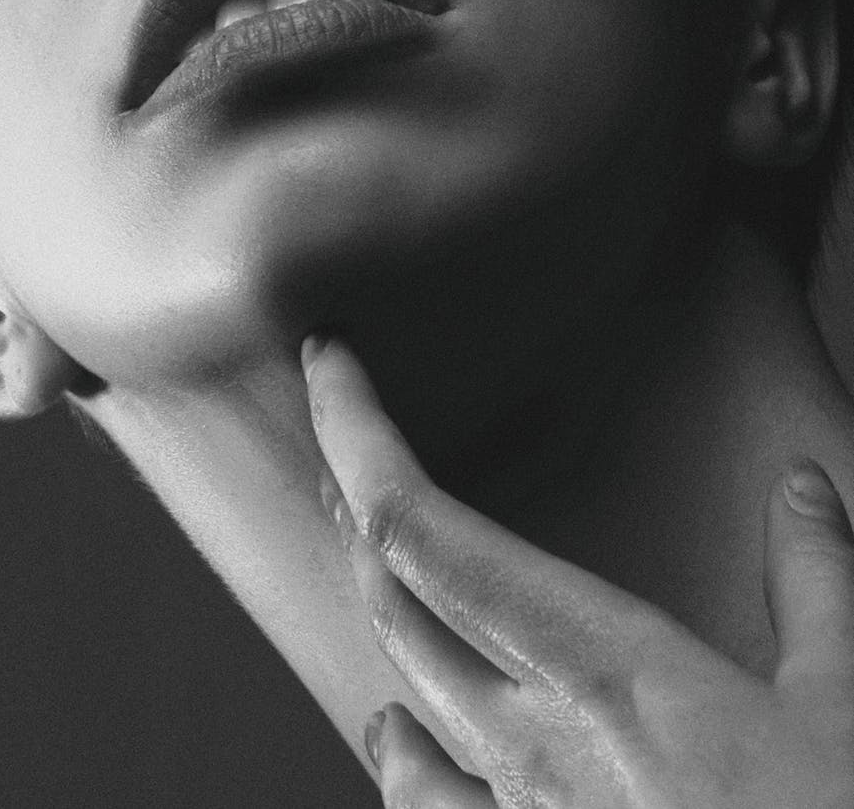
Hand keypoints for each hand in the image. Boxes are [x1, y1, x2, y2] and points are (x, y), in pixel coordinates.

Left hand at [302, 334, 853, 808]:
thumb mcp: (847, 701)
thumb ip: (817, 579)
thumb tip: (802, 487)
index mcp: (603, 671)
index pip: (424, 527)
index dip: (356, 435)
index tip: (329, 365)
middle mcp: (529, 742)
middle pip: (388, 588)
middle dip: (353, 494)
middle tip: (348, 435)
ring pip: (395, 681)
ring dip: (374, 600)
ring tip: (364, 543)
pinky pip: (427, 803)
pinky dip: (402, 745)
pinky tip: (397, 735)